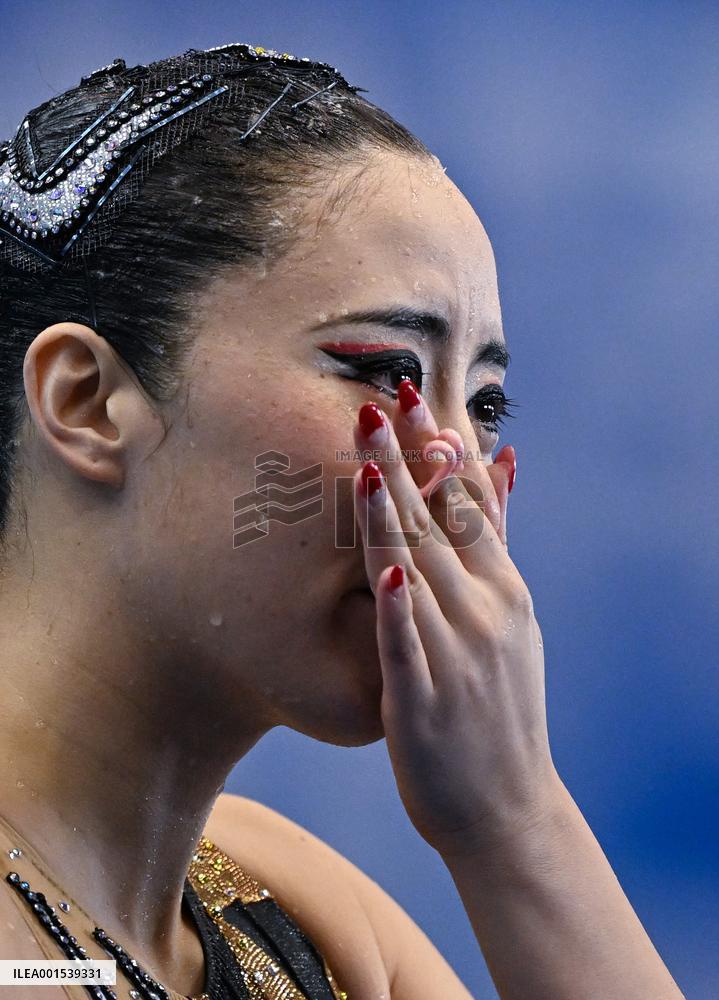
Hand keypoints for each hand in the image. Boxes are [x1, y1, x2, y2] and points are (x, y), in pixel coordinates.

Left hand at [352, 381, 558, 860]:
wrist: (507, 806)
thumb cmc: (498, 705)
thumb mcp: (511, 619)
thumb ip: (495, 541)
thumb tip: (501, 462)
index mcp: (505, 589)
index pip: (469, 503)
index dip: (439, 449)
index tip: (411, 398)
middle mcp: (486, 612)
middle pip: (441, 525)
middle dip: (408, 461)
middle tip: (376, 402)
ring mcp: (457, 655)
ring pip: (420, 573)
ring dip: (398, 517)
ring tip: (371, 462)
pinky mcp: (423, 701)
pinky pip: (406, 646)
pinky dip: (399, 608)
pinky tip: (386, 571)